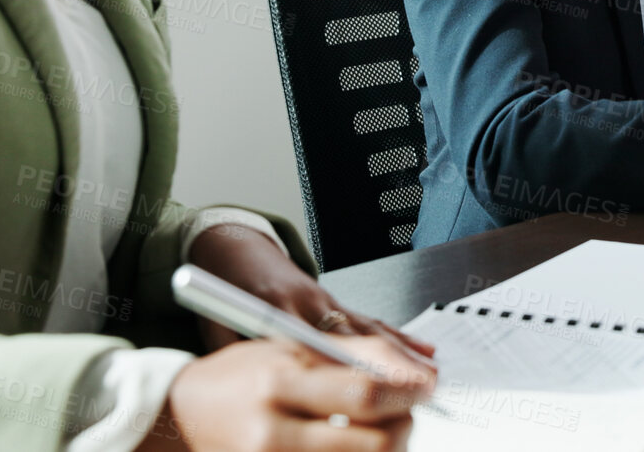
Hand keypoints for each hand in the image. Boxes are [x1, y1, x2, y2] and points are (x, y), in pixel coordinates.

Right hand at [138, 334, 434, 450]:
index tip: (428, 386)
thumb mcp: (289, 349)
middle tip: (407, 411)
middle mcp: (273, 434)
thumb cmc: (239, 378)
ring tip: (380, 428)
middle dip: (404, 426)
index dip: (408, 393)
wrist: (179, 419)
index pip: (364, 395)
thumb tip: (416, 370)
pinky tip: (354, 444)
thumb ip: (353, 355)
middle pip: (374, 444)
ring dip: (386, 447)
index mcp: (278, 385)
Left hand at [187, 225, 435, 365]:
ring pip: (369, 330)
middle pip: (353, 338)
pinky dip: (398, 336)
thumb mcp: (213, 325)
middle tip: (415, 387)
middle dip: (385, 365)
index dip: (339, 367)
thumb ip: (229, 356)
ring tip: (430, 375)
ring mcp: (326, 300)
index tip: (362, 389)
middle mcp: (308, 301)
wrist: (231, 249)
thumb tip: (238, 393)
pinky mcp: (336, 301)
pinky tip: (424, 349)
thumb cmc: (223, 290)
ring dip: (401, 354)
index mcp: (276, 307)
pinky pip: (371, 320)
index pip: (312, 343)